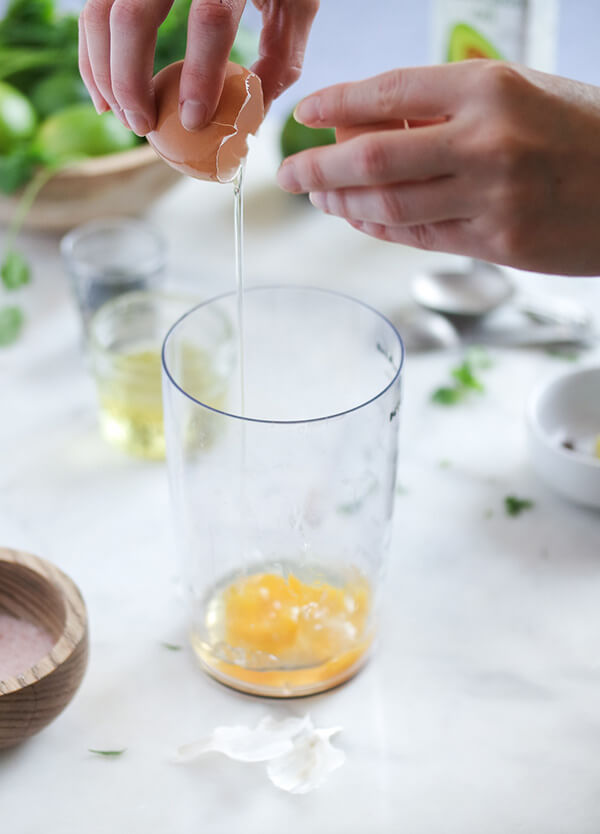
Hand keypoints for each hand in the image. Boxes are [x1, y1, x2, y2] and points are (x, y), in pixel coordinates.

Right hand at [79, 0, 318, 135]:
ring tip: (126, 117)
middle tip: (143, 126)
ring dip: (103, 72)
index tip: (193, 120)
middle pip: (134, 16)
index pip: (211, 18)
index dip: (201, 75)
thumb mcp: (294, 4)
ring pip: (101, 12)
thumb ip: (280, 57)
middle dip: (130, 81)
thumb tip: (252, 114)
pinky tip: (106, 96)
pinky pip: (94, 9)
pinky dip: (92, 55)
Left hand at [277, 61, 599, 275]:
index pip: (389, 92)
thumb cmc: (583, 132)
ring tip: (319, 197)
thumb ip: (451, 107)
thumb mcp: (523, 92)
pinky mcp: (499, 243)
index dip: (336, 104)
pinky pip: (418, 236)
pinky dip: (380, 226)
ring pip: (389, 204)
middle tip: (288, 173)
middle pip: (373, 156)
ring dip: (342, 202)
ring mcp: (492, 197)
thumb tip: (373, 123)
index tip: (305, 114)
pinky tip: (358, 217)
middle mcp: (485, 141)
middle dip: (317, 166)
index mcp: (490, 87)